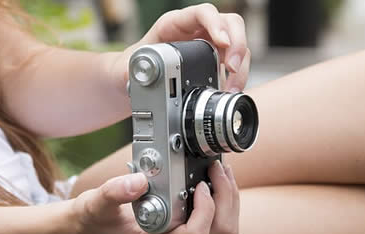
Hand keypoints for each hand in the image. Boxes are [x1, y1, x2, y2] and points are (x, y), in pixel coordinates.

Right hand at [71, 160, 239, 233]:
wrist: (92, 229)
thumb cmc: (96, 219)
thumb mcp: (98, 203)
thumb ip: (115, 192)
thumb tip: (140, 180)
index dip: (206, 208)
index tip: (200, 183)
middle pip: (220, 231)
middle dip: (226, 198)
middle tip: (216, 169)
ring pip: (224, 228)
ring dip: (228, 198)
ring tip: (220, 171)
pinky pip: (217, 222)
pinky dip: (221, 200)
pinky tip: (213, 179)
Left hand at [109, 3, 250, 95]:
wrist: (132, 83)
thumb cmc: (131, 69)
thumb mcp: (124, 68)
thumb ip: (131, 71)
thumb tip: (145, 74)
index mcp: (174, 24)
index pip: (202, 13)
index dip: (215, 24)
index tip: (221, 42)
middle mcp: (196, 30)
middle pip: (229, 24)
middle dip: (236, 44)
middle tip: (231, 67)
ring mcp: (208, 45)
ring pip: (237, 44)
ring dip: (240, 65)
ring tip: (231, 86)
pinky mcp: (215, 62)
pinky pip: (235, 63)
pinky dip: (238, 77)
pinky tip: (229, 90)